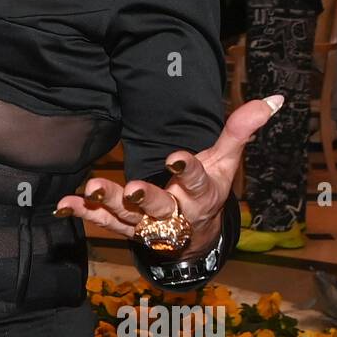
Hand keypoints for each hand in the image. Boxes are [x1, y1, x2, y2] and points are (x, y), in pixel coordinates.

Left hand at [53, 94, 285, 254]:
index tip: (175, 157)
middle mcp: (174, 212)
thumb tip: (271, 99)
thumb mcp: (225, 161)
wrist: (195, 237)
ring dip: (109, 202)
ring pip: (127, 216)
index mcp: (200, 194)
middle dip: (146, 198)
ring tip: (91, 188)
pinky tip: (65, 203)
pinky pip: (103, 221)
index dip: (186, 169)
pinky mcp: (125, 227)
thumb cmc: (208, 189)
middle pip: (160, 207)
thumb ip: (240, 130)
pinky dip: (85, 213)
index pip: (195, 180)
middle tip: (135, 188)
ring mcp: (147, 223)